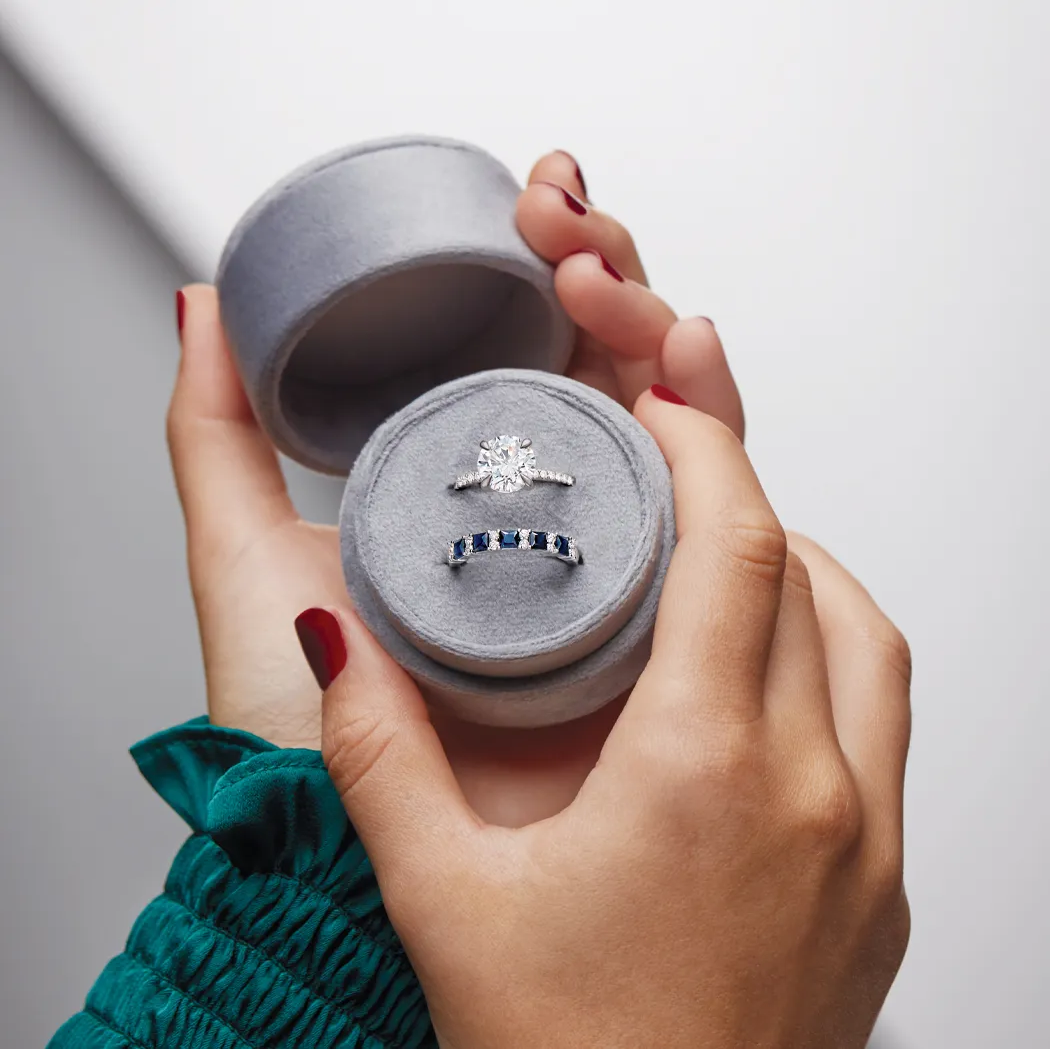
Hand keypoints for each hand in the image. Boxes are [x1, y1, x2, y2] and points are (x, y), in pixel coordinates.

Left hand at [167, 149, 743, 821]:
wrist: (342, 849)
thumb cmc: (294, 718)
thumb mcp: (243, 552)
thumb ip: (217, 431)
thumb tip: (203, 305)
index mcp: (473, 485)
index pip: (535, 349)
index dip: (548, 260)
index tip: (528, 201)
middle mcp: (554, 514)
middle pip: (611, 365)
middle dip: (607, 268)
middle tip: (563, 225)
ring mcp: (615, 561)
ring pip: (672, 416)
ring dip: (661, 326)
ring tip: (614, 283)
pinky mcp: (663, 620)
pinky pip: (715, 506)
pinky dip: (717, 427)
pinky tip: (692, 369)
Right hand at [315, 391, 911, 1048]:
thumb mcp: (443, 903)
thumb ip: (380, 756)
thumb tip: (337, 648)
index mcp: (705, 773)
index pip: (740, 549)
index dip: (705, 453)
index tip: (664, 413)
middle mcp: (814, 797)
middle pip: (808, 579)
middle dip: (743, 502)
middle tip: (675, 479)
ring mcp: (867, 847)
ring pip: (868, 642)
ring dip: (801, 577)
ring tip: (722, 563)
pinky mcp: (883, 893)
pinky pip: (883, 723)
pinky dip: (832, 659)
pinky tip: (762, 681)